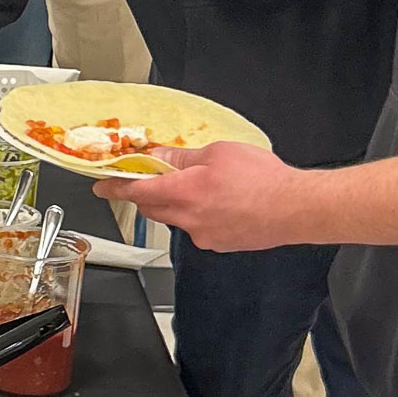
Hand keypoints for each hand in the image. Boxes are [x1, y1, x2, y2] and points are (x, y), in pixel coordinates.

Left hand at [93, 141, 307, 250]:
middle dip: (144, 193)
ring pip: (174, 218)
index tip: (101, 186)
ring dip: (174, 203)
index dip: (115, 188)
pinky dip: (196, 214)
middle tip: (147, 177)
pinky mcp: (219, 244)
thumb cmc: (263, 178)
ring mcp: (203, 235)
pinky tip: (218, 202)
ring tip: (198, 185)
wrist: (297, 209)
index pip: (136, 191)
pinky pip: (196, 228)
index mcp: (184, 193)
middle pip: (151, 207)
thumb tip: (158, 156)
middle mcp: (188, 219)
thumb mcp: (217, 153)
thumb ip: (182, 156)